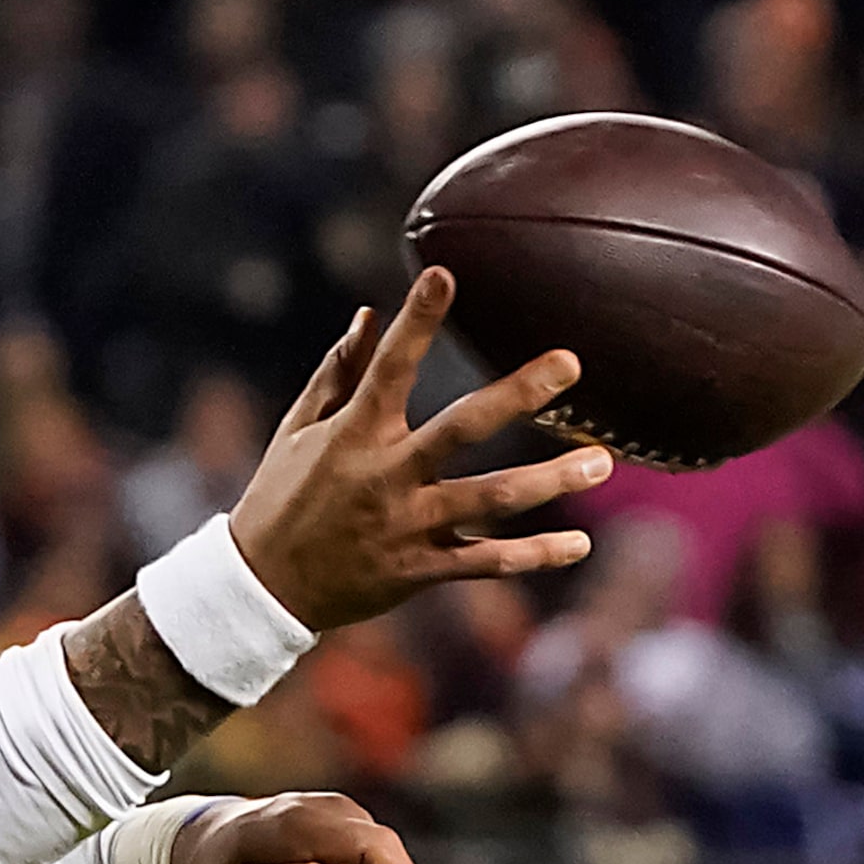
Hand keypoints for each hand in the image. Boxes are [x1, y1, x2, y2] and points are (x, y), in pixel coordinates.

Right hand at [229, 267, 603, 630]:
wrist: (262, 590)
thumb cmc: (280, 499)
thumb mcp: (297, 432)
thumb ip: (338, 374)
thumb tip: (369, 315)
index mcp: (352, 435)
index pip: (388, 368)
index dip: (415, 321)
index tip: (444, 274)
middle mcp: (385, 477)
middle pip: (461, 429)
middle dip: (517, 395)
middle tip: (569, 363)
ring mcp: (406, 526)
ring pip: (489, 499)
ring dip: (548, 481)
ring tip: (601, 460)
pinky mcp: (418, 570)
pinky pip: (484, 563)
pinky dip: (533, 555)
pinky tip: (580, 544)